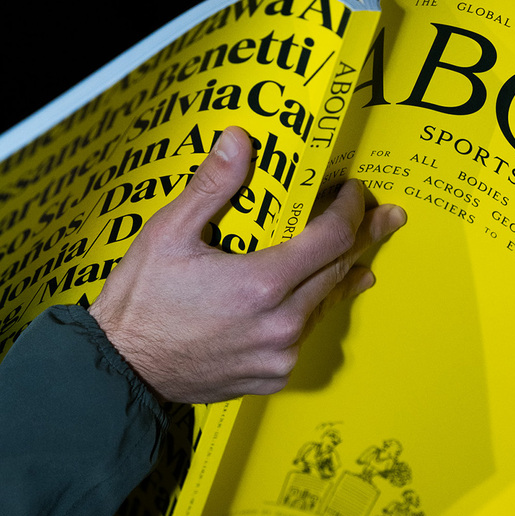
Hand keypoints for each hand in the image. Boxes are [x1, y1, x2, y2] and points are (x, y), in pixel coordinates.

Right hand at [89, 126, 405, 402]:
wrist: (125, 370)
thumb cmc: (142, 301)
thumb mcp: (169, 234)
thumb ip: (213, 187)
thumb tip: (239, 139)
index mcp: (262, 283)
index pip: (332, 238)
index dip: (351, 210)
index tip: (356, 192)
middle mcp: (282, 323)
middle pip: (340, 271)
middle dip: (364, 238)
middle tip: (388, 219)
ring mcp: (281, 355)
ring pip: (327, 306)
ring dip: (343, 277)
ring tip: (363, 261)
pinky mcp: (273, 376)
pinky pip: (306, 337)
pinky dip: (315, 313)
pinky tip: (322, 303)